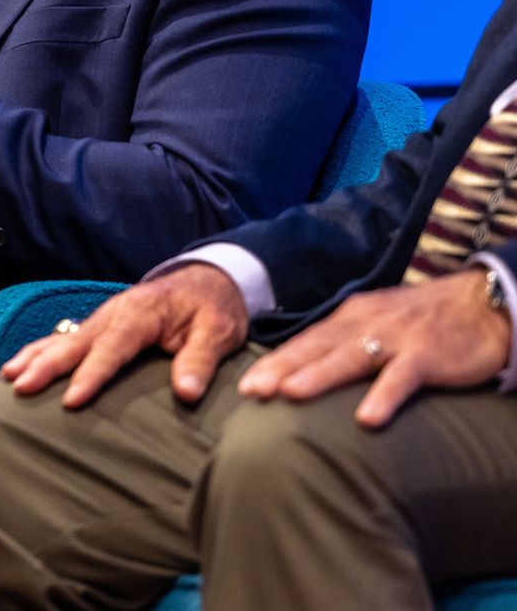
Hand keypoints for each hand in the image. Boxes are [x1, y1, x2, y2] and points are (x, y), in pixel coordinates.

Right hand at [0, 263, 247, 407]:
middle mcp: (113, 314)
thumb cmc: (213, 309)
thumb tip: (187, 393)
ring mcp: (101, 319)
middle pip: (75, 342)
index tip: (72, 400)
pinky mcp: (97, 326)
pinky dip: (38, 352)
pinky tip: (17, 367)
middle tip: (21, 387)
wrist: (206, 279)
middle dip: (46, 365)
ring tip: (8, 378)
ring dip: (34, 358)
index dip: (91, 375)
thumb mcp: (219, 332)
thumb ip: (200, 360)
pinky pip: (62, 339)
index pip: (113, 348)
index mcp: (141, 314)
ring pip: (61, 339)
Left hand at [237, 268, 511, 428]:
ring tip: (289, 394)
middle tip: (249, 391)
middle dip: (280, 369)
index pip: (304, 342)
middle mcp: (366, 324)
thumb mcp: (375, 327)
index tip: (242, 384)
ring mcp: (396, 338)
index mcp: (349, 318)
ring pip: (350, 357)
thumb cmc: (420, 323)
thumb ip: (343, 347)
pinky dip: (384, 396)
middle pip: (316, 348)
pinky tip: (367, 419)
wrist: (481, 304)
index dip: (273, 363)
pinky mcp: (427, 355)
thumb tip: (303, 376)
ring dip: (318, 375)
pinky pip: (402, 378)